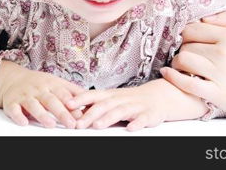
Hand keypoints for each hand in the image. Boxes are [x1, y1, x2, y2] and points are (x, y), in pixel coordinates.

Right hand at [0, 66, 84, 128]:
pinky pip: (14, 110)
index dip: (72, 104)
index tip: (81, 114)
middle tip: (71, 124)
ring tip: (51, 125)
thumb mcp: (56, 82)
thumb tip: (90, 100)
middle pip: (51, 101)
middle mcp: (38, 89)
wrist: (12, 79)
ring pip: (33, 105)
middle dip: (61, 112)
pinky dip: (18, 116)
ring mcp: (25, 95)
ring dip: (42, 115)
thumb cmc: (39, 83)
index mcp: (51, 84)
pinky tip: (24, 123)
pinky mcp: (11, 102)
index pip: (63, 94)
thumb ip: (72, 91)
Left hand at [66, 79, 207, 130]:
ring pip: (120, 111)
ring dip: (108, 118)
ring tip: (98, 126)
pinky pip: (142, 119)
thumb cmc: (129, 100)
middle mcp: (120, 99)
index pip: (92, 95)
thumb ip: (94, 105)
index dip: (80, 99)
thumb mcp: (111, 100)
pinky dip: (136, 123)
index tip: (67, 105)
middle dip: (90, 114)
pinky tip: (130, 129)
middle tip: (78, 124)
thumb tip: (71, 111)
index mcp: (110, 95)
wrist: (157, 98)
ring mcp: (135, 106)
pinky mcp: (148, 114)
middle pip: (104, 105)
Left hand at [162, 9, 225, 122]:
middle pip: (186, 44)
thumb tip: (205, 17)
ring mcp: (220, 75)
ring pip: (183, 60)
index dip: (187, 33)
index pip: (193, 28)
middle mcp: (224, 54)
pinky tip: (168, 73)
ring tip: (182, 64)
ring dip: (178, 62)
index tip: (189, 40)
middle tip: (188, 53)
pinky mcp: (218, 94)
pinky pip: (187, 83)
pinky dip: (173, 77)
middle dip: (183, 47)